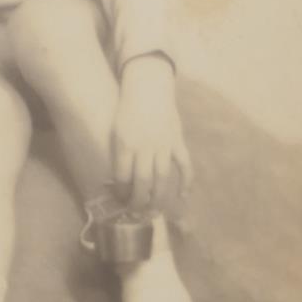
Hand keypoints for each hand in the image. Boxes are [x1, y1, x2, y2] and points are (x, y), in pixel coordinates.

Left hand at [113, 56, 192, 213]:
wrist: (147, 87)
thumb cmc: (127, 110)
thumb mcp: (115, 130)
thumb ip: (119, 153)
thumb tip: (120, 180)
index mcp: (125, 143)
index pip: (122, 176)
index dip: (121, 193)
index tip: (120, 201)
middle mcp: (144, 146)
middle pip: (142, 182)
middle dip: (139, 202)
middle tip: (136, 214)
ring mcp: (163, 144)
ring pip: (162, 177)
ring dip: (159, 197)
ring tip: (154, 211)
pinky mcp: (177, 140)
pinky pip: (184, 164)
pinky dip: (186, 181)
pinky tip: (182, 195)